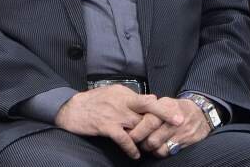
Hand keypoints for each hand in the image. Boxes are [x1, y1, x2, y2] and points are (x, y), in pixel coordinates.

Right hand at [54, 86, 180, 159]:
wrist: (71, 108)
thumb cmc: (93, 101)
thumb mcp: (113, 93)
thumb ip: (130, 98)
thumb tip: (149, 101)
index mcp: (126, 94)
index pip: (148, 99)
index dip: (163, 106)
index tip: (176, 111)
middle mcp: (123, 102)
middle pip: (148, 108)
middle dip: (164, 115)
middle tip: (179, 121)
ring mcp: (115, 114)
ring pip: (138, 125)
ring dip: (147, 136)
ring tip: (155, 145)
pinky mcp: (106, 126)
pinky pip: (123, 138)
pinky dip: (131, 147)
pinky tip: (136, 155)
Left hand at [128, 97, 210, 157]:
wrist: (202, 113)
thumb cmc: (180, 108)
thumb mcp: (167, 102)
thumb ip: (152, 108)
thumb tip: (134, 115)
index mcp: (167, 109)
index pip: (149, 122)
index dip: (137, 131)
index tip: (130, 134)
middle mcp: (174, 122)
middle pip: (152, 139)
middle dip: (142, 142)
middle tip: (137, 141)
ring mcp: (180, 134)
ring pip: (158, 148)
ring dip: (150, 148)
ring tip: (147, 144)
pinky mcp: (185, 143)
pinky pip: (167, 152)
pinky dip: (159, 151)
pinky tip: (158, 146)